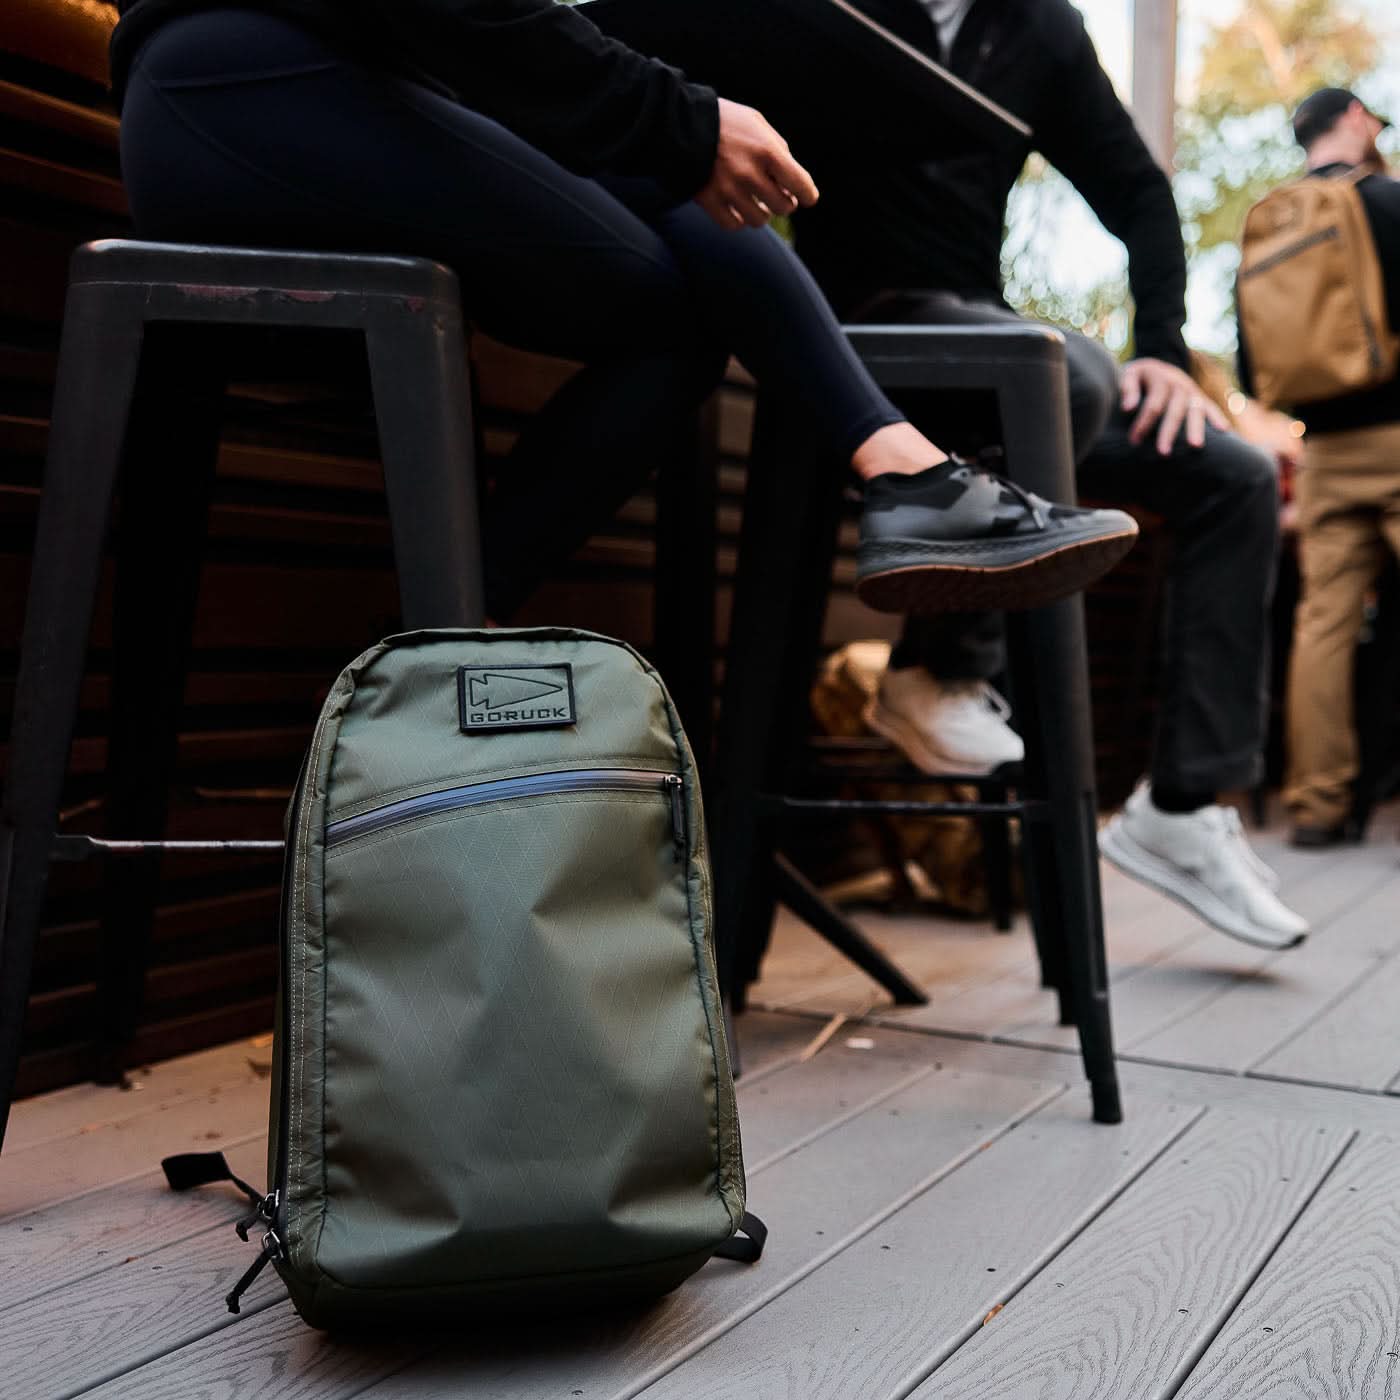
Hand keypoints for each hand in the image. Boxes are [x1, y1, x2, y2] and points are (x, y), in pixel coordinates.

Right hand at [696, 98, 818, 230]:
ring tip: (757, 202)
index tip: (806, 197)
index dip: (808, 195)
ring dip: (762, 213)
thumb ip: (778, 148)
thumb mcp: (757, 123)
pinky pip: (734, 225)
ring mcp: (728, 189)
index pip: (801, 185)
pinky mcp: (709, 201)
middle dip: (784, 202)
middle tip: (777, 195)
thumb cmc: (725, 121)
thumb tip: (792, 181)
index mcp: (767, 150)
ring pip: (759, 220)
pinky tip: (738, 210)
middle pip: (783, 207)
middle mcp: (750, 173)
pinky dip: (739, 220)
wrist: (680, 123)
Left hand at [1120, 357, 1229, 454]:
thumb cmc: (1140, 376)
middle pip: (1175, 411)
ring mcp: (1192, 391)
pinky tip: (1225, 431)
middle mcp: (1179, 385)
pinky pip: (1211, 407)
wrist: (1158, 364)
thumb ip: (1128, 389)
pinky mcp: (1200, 397)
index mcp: (1161, 380)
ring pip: (1195, 410)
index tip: (1134, 441)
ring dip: (1196, 428)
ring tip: (1196, 446)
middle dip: (1169, 432)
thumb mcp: (1130, 374)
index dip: (1143, 423)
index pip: (1153, 405)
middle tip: (1163, 453)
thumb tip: (1128, 408)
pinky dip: (1218, 417)